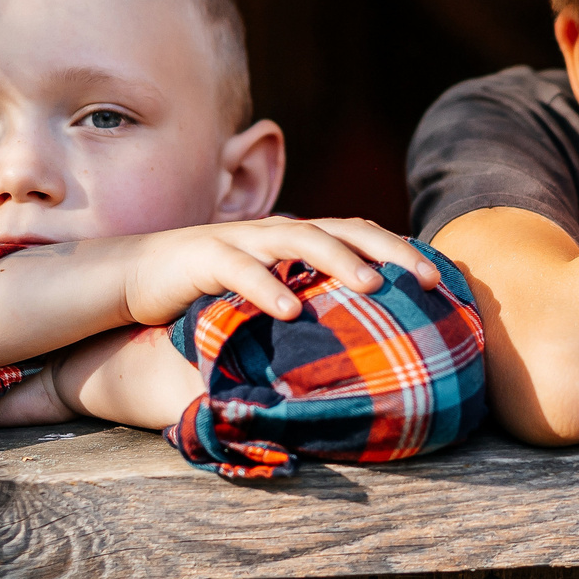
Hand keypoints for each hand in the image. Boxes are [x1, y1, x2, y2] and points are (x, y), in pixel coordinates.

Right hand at [121, 217, 442, 327]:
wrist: (136, 274)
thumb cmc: (210, 292)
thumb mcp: (267, 297)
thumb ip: (307, 305)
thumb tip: (361, 348)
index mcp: (297, 240)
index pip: (361, 234)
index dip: (402, 251)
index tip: (442, 279)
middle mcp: (277, 233)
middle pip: (344, 229)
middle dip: (391, 251)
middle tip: (427, 280)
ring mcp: (241, 240)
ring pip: (299, 240)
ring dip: (339, 260)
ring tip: (372, 285)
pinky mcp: (203, 256)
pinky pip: (239, 269)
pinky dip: (266, 287)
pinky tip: (289, 312)